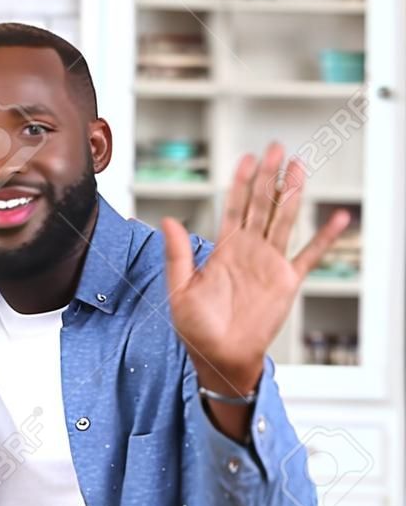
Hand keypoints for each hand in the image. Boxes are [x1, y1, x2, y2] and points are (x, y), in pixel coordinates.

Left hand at [163, 143, 349, 393]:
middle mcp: (248, 251)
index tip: (247, 159)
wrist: (219, 357)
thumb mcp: (179, 290)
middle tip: (278, 148)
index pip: (234, 208)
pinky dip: (324, 237)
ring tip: (300, 167)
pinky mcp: (286, 282)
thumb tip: (167, 221)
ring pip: (284, 220)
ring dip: (292, 194)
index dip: (240, 183)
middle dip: (269, 177)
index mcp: (223, 250)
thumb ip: (177, 255)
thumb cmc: (196, 329)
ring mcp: (269, 264)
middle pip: (262, 205)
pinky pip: (310, 255)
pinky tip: (338, 217)